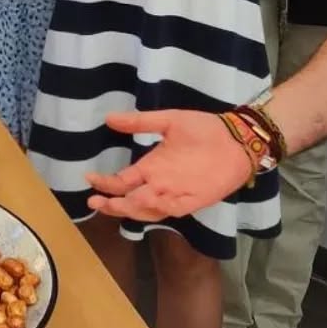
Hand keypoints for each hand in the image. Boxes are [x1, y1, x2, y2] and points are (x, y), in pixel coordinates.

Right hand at [85, 109, 250, 220]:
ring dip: (130, 208)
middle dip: (112, 203)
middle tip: (95, 200)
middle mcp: (160, 184)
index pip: (122, 181)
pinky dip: (157, 209)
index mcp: (152, 166)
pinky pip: (171, 209)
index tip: (89, 178)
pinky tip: (145, 205)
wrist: (237, 138)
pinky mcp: (193, 200)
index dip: (105, 183)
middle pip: (130, 199)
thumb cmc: (204, 129)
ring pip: (147, 209)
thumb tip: (109, 117)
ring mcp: (175, 193)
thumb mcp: (169, 120)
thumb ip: (140, 122)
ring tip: (114, 205)